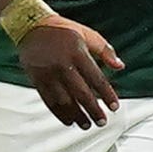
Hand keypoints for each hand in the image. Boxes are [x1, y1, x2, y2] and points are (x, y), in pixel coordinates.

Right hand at [17, 14, 123, 128]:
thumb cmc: (64, 30)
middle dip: (93, 110)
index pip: (96, 78)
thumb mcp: (88, 34)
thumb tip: (120, 66)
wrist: (32, 25)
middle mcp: (63, 64)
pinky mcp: (37, 79)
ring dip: (77, 115)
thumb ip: (105, 50)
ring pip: (64, 101)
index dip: (106, 94)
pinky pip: (49, 101)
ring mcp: (48, 73)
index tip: (115, 107)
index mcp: (78, 52)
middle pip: (81, 93)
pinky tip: (69, 121)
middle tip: (102, 121)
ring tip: (86, 125)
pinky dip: (60, 113)